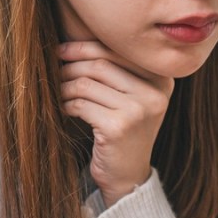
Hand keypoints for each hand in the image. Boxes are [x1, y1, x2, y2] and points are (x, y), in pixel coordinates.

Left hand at [59, 41, 174, 207]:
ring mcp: (140, 110)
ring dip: (65, 86)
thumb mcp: (131, 97)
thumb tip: (73, 42)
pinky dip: (67, 104)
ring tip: (59, 91)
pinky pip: (82, 104)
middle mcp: (156, 91)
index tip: (63, 50)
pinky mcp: (119, 127)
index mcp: (162, 78)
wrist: (128, 175)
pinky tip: (65, 109)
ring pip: (88, 83)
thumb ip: (116, 70)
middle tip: (55, 70)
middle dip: (72, 65)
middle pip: (101, 64)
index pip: (119, 50)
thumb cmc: (123, 129)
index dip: (85, 47)